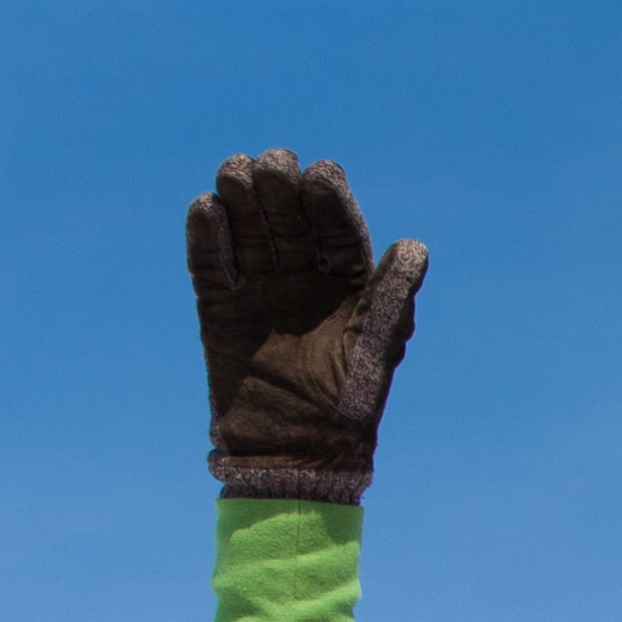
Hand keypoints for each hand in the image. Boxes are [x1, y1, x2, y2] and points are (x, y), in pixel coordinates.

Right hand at [188, 150, 426, 501]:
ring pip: (247, 230)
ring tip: (236, 173)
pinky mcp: (219, 307)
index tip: (321, 176)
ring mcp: (259, 288)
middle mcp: (302, 275)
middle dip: (280, 187)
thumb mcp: (373, 353)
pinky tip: (206, 208)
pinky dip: (206, 236)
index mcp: (346, 280)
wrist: (296, 455)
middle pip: (288, 217)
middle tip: (273, 166)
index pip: (336, 225)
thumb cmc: (349, 408)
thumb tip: (415, 249)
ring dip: (241, 198)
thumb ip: (389, 301)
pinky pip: (210, 263)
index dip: (328, 198)